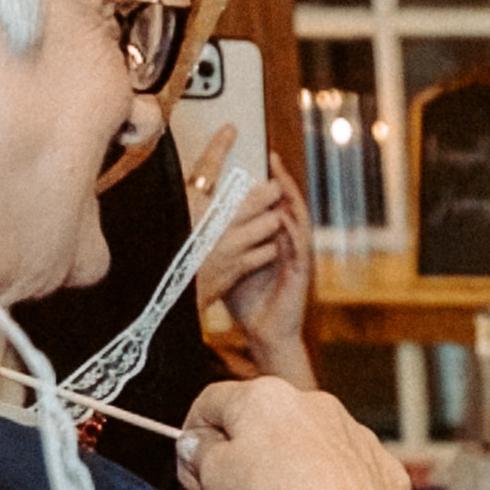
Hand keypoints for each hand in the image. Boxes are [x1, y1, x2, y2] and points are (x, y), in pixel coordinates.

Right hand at [181, 370, 408, 489]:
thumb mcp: (213, 476)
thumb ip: (200, 454)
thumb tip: (198, 446)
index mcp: (265, 397)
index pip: (214, 402)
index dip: (194, 437)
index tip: (192, 469)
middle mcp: (314, 406)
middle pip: (265, 422)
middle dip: (246, 453)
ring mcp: (353, 435)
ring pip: (310, 446)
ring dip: (291, 470)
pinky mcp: (381, 467)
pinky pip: (348, 473)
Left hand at [198, 170, 316, 385]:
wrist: (266, 334)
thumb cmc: (247, 301)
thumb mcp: (228, 265)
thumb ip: (218, 244)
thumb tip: (188, 225)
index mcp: (269, 239)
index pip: (267, 204)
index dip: (262, 181)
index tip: (255, 159)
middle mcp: (285, 243)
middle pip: (284, 204)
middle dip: (278, 179)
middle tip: (270, 156)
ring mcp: (295, 256)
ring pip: (296, 219)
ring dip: (290, 197)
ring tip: (280, 176)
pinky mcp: (301, 272)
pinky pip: (300, 245)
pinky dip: (294, 228)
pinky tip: (286, 214)